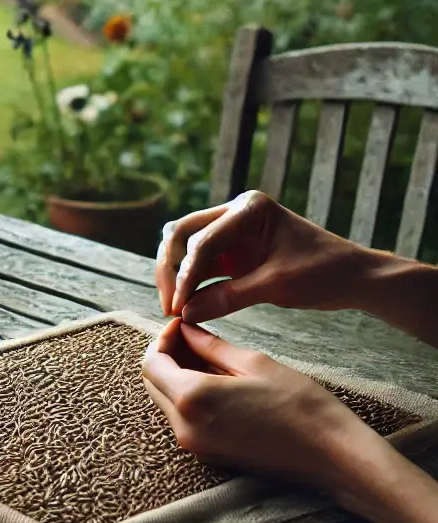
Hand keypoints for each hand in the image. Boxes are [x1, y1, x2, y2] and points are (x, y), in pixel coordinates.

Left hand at [141, 320, 371, 490]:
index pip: (151, 363)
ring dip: (176, 375)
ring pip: (166, 401)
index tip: (182, 325)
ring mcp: (196, 446)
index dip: (162, 339)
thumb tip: (185, 329)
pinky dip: (189, 396)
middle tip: (192, 337)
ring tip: (207, 355)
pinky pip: (183, 418)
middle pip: (153, 383)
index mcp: (193, 398)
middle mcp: (185, 426)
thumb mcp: (253, 363)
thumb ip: (210, 345)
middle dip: (166, 356)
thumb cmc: (300, 405)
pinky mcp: (209, 456)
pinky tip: (216, 381)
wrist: (333, 456)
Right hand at [155, 190, 371, 322]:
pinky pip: (200, 261)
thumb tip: (186, 313)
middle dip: (171, 270)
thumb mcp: (276, 286)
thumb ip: (228, 298)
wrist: (355, 277)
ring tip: (173, 307)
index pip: (203, 240)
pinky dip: (190, 281)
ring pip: (185, 245)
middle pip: (183, 234)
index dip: (186, 275)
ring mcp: (231, 229)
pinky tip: (185, 303)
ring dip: (175, 274)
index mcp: (249, 208)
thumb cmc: (324, 273)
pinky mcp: (233, 249)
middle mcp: (235, 212)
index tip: (178, 307)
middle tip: (169, 306)